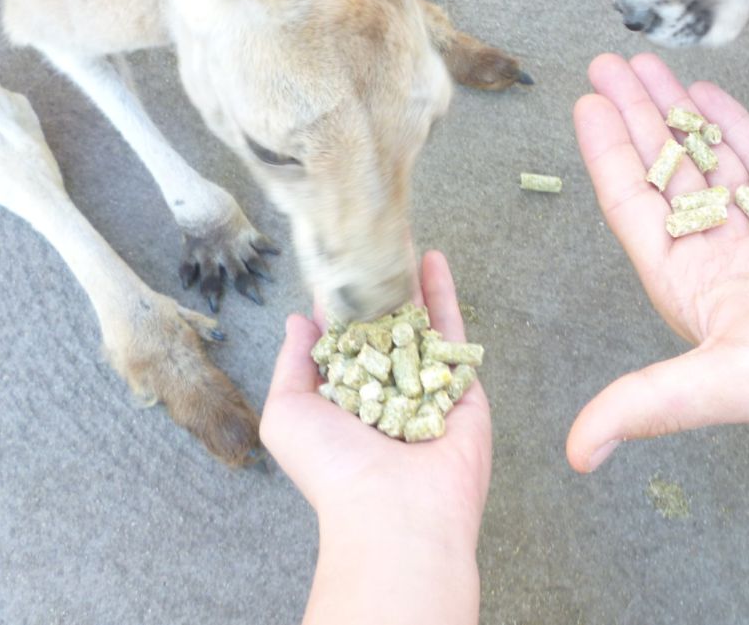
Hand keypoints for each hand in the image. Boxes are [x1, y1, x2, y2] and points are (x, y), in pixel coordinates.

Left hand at [261, 251, 490, 548]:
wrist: (398, 511)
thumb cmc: (335, 470)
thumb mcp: (287, 412)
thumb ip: (293, 363)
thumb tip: (299, 320)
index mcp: (345, 400)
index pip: (340, 342)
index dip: (335, 304)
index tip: (333, 265)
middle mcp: (385, 389)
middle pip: (382, 326)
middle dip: (376, 286)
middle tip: (370, 243)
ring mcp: (424, 383)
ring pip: (417, 320)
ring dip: (409, 279)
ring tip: (401, 237)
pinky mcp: (460, 381)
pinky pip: (452, 330)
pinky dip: (443, 293)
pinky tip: (433, 259)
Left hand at [567, 53, 748, 471]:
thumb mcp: (731, 381)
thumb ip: (651, 404)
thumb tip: (577, 453)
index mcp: (689, 287)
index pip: (633, 206)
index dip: (606, 155)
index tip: (586, 103)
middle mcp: (717, 255)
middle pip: (662, 172)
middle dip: (633, 118)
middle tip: (607, 63)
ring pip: (704, 157)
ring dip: (673, 111)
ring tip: (646, 63)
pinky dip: (727, 122)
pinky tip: (702, 92)